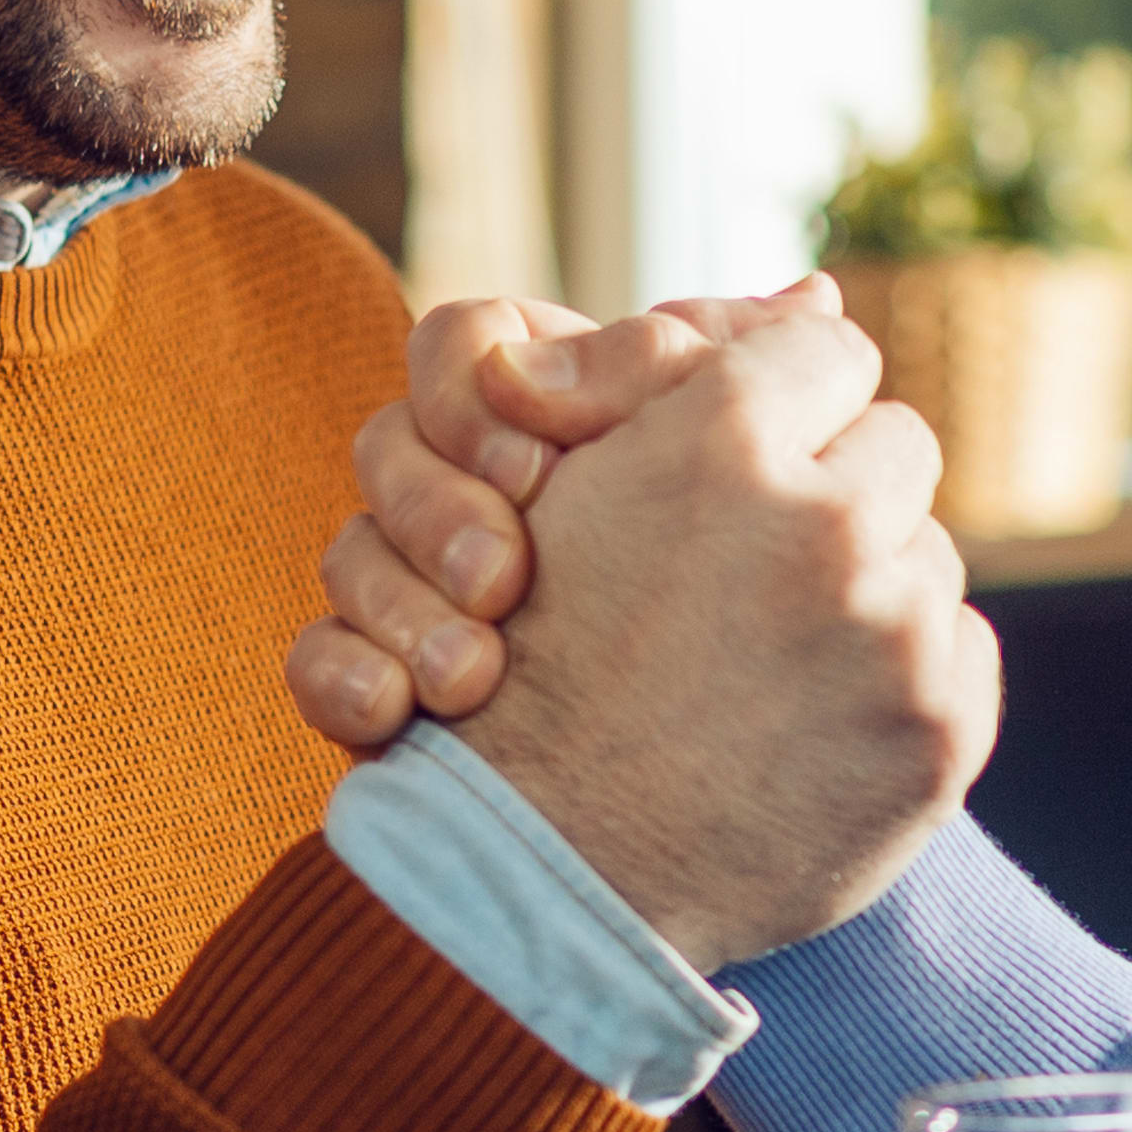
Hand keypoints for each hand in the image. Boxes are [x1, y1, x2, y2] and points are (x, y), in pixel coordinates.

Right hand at [285, 282, 845, 748]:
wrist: (625, 830)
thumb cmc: (708, 616)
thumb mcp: (722, 473)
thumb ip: (748, 379)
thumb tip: (819, 301)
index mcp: (520, 419)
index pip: (463, 345)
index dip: (487, 393)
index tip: (540, 467)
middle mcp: (441, 492)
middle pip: (389, 445)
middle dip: (439, 508)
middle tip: (500, 578)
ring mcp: (391, 595)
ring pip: (346, 556)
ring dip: (399, 606)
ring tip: (467, 676)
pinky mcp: (357, 690)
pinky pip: (312, 668)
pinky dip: (343, 685)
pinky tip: (391, 717)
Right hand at [412, 309, 988, 973]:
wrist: (549, 869)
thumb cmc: (537, 665)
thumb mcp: (571, 489)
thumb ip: (683, 376)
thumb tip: (822, 286)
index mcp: (724, 435)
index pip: (828, 350)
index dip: (790, 401)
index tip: (757, 459)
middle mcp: (826, 517)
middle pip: (896, 446)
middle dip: (841, 491)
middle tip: (761, 573)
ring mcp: (895, 630)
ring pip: (927, 556)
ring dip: (872, 591)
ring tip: (774, 663)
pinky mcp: (943, 726)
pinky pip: (961, 653)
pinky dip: (906, 681)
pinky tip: (817, 723)